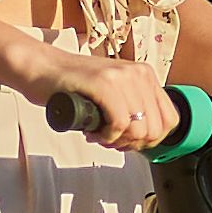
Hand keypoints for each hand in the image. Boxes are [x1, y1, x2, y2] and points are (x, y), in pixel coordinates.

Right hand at [10, 35, 171, 144]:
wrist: (41, 68)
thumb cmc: (73, 84)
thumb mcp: (114, 92)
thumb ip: (133, 107)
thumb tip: (148, 139)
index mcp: (145, 75)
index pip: (169, 120)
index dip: (150, 141)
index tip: (129, 141)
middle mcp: (137, 72)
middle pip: (155, 129)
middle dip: (133, 144)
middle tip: (111, 140)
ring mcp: (121, 76)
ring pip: (139, 129)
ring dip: (118, 142)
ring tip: (100, 135)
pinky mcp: (103, 83)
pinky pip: (119, 124)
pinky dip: (107, 136)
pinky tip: (93, 133)